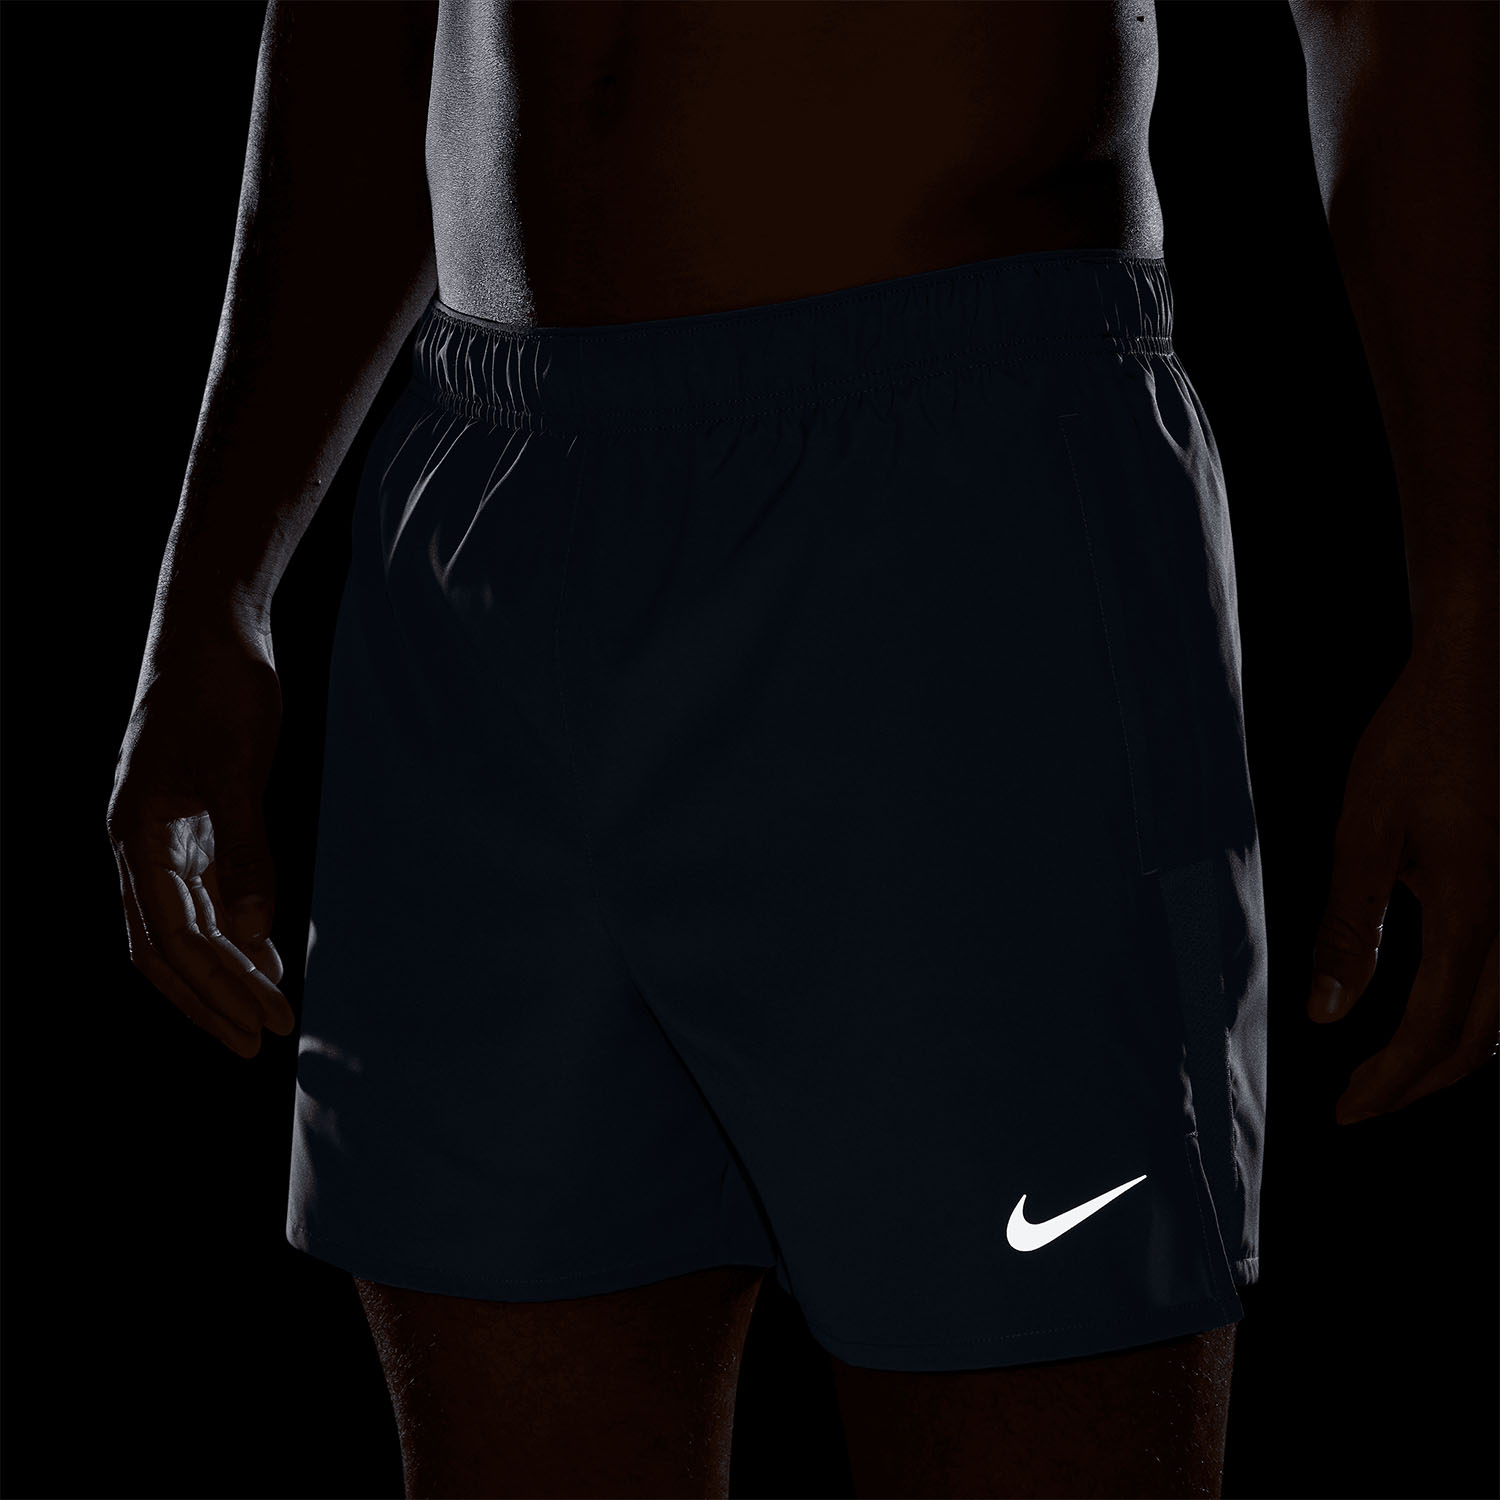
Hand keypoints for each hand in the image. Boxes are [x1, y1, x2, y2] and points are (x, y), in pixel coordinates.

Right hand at [107, 624, 295, 1056]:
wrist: (211, 634)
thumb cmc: (219, 692)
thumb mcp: (238, 771)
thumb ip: (246, 850)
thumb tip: (257, 932)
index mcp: (138, 837)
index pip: (174, 938)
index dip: (220, 986)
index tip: (266, 1021)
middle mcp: (139, 847)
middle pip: (166, 950)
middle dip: (212, 1000)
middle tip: (261, 1042)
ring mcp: (162, 839)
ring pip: (181, 929)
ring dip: (222, 973)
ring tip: (266, 1011)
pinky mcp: (190, 827)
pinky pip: (202, 898)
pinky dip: (232, 932)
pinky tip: (265, 954)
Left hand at [1306, 644, 1498, 1123]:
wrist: (1465, 685)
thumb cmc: (1409, 747)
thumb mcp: (1361, 832)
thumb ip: (1348, 925)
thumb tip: (1329, 1012)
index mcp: (1469, 912)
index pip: (1432, 1029)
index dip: (1389, 1081)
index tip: (1345, 1113)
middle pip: (1475, 1039)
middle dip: (1415, 1085)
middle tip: (1357, 1110)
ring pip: (1496, 1016)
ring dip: (1442, 1058)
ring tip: (1385, 1079)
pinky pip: (1498, 981)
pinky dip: (1462, 1020)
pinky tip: (1422, 1016)